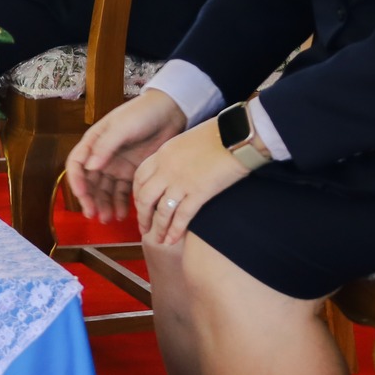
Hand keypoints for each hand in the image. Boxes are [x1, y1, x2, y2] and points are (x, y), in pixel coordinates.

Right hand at [65, 91, 186, 223]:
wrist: (170, 111)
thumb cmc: (142, 113)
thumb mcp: (122, 127)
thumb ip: (105, 146)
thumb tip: (90, 167)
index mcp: (94, 143)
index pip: (77, 165)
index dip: (76, 181)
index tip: (82, 195)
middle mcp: (102, 156)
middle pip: (89, 182)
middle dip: (90, 199)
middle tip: (94, 214)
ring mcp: (117, 166)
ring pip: (105, 190)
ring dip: (104, 205)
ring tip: (108, 219)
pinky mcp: (132, 173)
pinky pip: (123, 192)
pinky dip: (121, 203)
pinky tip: (124, 214)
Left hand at [132, 119, 249, 245]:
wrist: (237, 135)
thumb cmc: (217, 134)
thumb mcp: (186, 141)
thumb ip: (175, 156)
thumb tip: (174, 169)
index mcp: (162, 154)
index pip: (139, 178)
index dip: (137, 194)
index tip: (140, 205)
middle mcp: (166, 169)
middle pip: (145, 198)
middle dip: (143, 216)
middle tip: (144, 229)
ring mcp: (181, 182)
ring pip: (161, 211)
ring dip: (158, 229)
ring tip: (158, 240)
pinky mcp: (199, 192)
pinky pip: (181, 217)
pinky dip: (174, 231)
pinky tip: (172, 240)